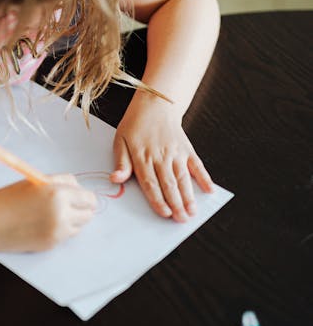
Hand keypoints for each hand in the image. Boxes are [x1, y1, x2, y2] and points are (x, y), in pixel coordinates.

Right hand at [0, 174, 96, 251]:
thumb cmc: (10, 198)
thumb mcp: (37, 181)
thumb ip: (61, 182)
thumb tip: (79, 188)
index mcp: (58, 193)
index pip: (88, 197)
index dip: (85, 197)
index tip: (81, 197)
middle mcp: (61, 213)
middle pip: (88, 214)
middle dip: (82, 209)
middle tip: (70, 205)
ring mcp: (57, 231)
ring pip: (79, 225)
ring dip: (73, 220)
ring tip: (54, 214)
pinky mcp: (51, 244)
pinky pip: (67, 235)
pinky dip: (62, 230)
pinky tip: (45, 224)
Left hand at [110, 94, 212, 221]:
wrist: (155, 104)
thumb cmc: (136, 125)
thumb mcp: (120, 140)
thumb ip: (121, 162)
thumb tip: (116, 179)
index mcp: (143, 156)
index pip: (150, 183)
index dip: (158, 199)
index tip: (164, 213)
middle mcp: (161, 156)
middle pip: (169, 184)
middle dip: (176, 204)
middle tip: (181, 220)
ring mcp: (176, 152)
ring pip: (183, 177)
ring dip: (189, 196)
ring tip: (193, 212)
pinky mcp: (187, 149)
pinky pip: (197, 165)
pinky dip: (204, 177)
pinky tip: (209, 190)